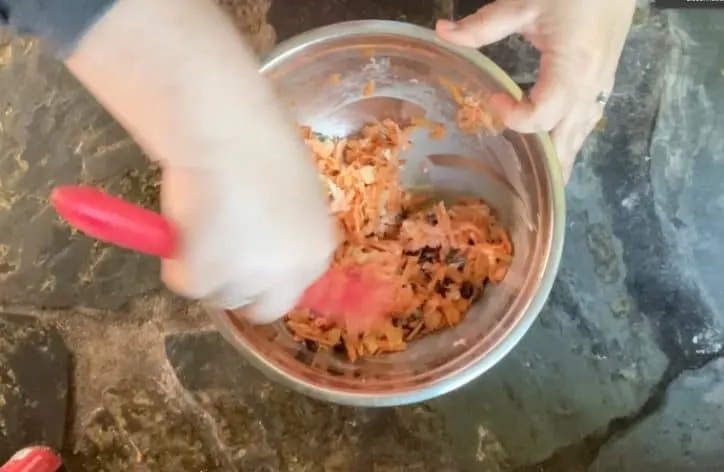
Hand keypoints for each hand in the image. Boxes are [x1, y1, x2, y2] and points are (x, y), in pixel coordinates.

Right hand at [160, 140, 335, 324]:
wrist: (228, 134)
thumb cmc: (262, 144)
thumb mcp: (294, 195)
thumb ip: (285, 228)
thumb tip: (262, 238)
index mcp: (316, 253)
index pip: (292, 289)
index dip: (265, 277)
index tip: (244, 261)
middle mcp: (290, 277)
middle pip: (261, 308)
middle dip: (237, 287)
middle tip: (214, 256)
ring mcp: (249, 283)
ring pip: (220, 295)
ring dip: (206, 269)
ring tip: (200, 221)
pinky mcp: (208, 281)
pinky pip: (185, 283)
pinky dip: (176, 260)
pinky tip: (185, 221)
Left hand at [436, 0, 635, 181]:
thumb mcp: (524, 2)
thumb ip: (483, 25)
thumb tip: (442, 33)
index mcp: (571, 70)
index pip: (541, 117)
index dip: (513, 117)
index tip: (492, 98)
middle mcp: (590, 87)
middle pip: (566, 140)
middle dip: (546, 164)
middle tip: (520, 184)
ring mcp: (602, 86)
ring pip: (582, 135)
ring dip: (563, 157)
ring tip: (544, 181)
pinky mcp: (605, 80)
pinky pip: (589, 120)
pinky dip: (574, 137)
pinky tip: (563, 145)